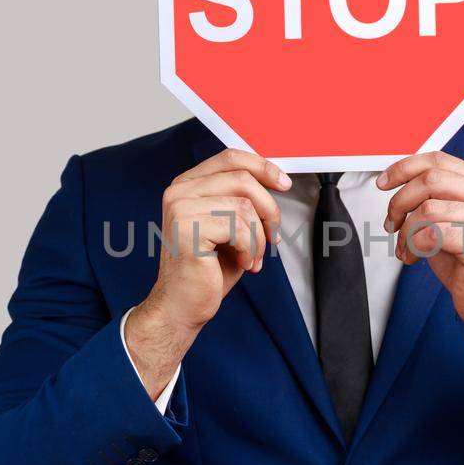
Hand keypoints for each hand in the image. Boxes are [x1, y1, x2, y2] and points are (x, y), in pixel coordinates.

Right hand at [125, 149, 289, 397]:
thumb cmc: (207, 270)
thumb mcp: (230, 227)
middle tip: (272, 236)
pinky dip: (251, 249)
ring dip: (259, 237)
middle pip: (242, 179)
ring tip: (253, 256)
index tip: (284, 183)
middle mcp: (179, 192)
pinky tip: (244, 263)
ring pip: (245, 206)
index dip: (262, 166)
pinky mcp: (188, 229)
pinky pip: (239, 228)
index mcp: (187, 185)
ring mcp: (181, 209)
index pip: (230, 157)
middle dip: (268, 209)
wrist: (182, 306)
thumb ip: (243, 200)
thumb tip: (275, 180)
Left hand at [378, 152, 463, 372]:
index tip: (383, 182)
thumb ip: (433, 196)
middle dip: (400, 201)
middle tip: (392, 222)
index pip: (439, 160)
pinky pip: (432, 235)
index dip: (404, 168)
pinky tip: (413, 258)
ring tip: (405, 247)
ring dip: (406, 231)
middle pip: (431, 179)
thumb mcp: (450, 219)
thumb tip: (396, 178)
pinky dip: (413, 246)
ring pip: (428, 208)